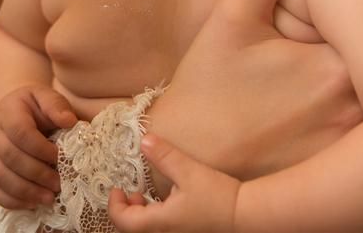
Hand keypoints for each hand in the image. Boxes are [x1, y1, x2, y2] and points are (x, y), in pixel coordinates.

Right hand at [0, 84, 78, 208]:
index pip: (19, 131)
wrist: (14, 111)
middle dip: (36, 173)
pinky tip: (33, 203)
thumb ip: (57, 105)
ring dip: (25, 191)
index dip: (40, 148)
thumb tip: (69, 121)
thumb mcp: (47, 96)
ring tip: (49, 198)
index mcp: (8, 111)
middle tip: (58, 183)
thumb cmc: (36, 107)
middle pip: (9, 157)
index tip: (59, 157)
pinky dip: (12, 200)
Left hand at [109, 134, 240, 232]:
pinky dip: (153, 218)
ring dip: (139, 215)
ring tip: (143, 196)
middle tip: (131, 191)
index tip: (117, 188)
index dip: (115, 205)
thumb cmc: (218, 196)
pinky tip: (163, 203)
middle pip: (131, 229)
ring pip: (146, 231)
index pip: (124, 222)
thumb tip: (144, 139)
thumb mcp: (189, 172)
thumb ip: (165, 156)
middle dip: (126, 210)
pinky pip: (160, 229)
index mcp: (161, 223)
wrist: (247, 216)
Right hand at [142, 0, 362, 187]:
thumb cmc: (205, 88)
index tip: (339, 13)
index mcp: (333, 64)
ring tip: (316, 79)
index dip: (360, 16)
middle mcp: (354, 108)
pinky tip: (321, 114)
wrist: (187, 160)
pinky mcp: (345, 172)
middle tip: (328, 47)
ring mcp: (354, 147)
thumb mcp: (231, 20)